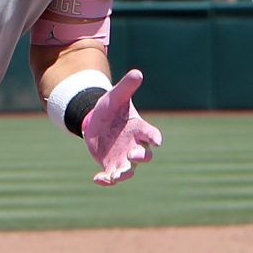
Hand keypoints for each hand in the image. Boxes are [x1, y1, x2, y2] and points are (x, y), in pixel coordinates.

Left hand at [79, 69, 161, 185]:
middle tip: (132, 154)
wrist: (95, 121)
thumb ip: (126, 87)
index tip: (157, 141)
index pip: (151, 134)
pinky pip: (111, 176)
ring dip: (124, 173)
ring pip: (129, 170)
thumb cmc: (110, 108)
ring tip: (116, 175)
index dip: (155, 138)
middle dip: (141, 156)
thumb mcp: (115, 96)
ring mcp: (123, 157)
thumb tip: (137, 72)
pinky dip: (106, 180)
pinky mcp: (110, 165)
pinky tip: (97, 179)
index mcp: (139, 129)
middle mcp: (134, 145)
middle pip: (144, 155)